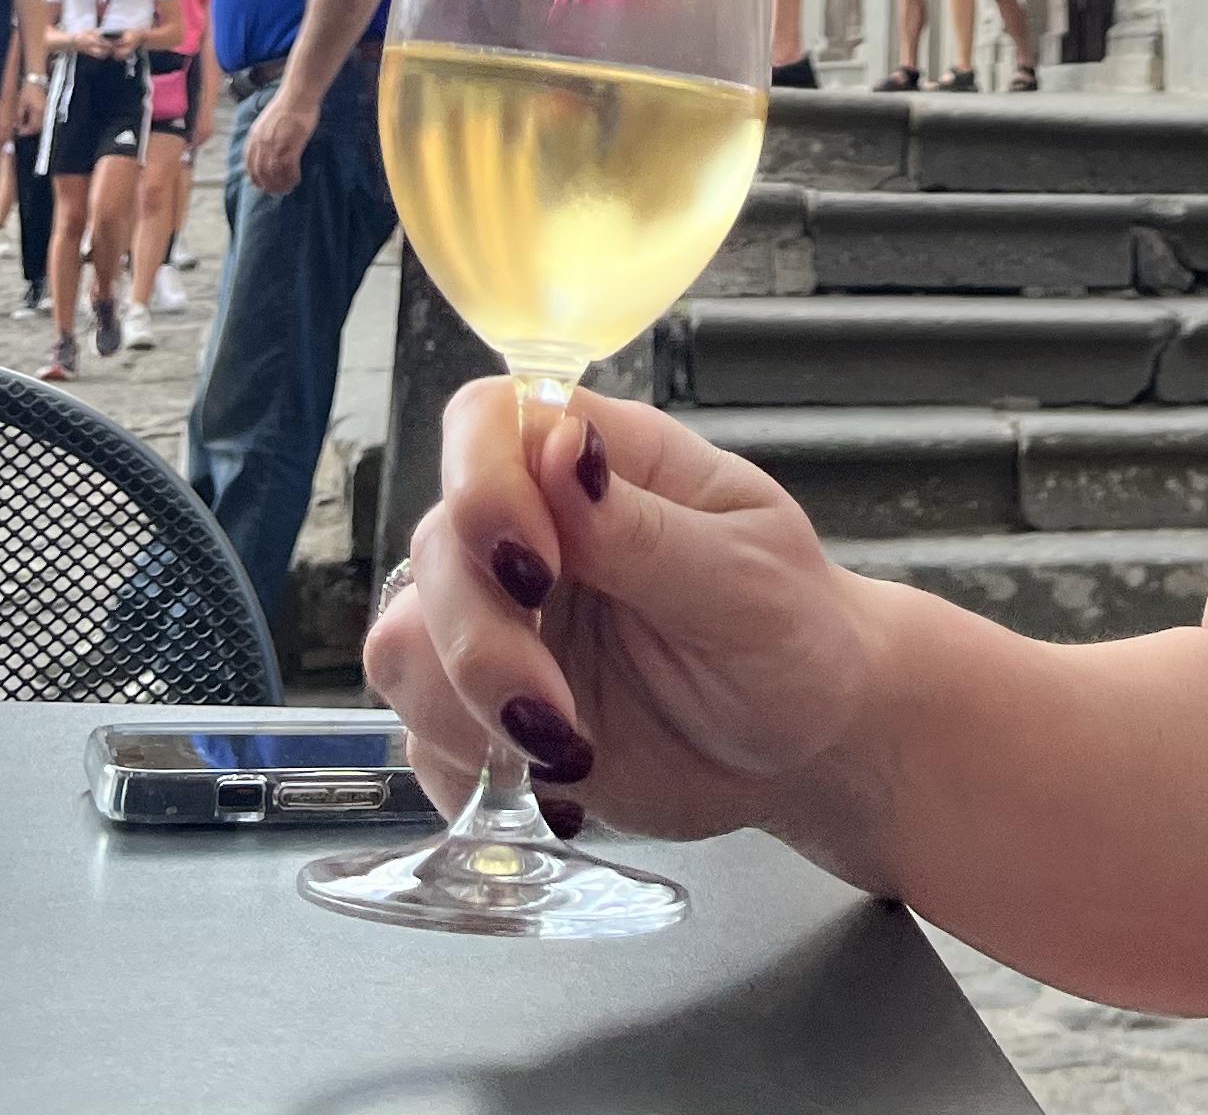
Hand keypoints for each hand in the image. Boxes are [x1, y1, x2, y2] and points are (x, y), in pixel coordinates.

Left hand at [9, 77, 42, 137]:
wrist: (36, 80)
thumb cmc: (28, 89)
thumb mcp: (21, 102)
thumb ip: (19, 115)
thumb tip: (16, 125)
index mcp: (38, 111)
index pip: (32, 126)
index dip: (25, 131)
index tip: (18, 131)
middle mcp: (45, 112)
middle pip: (38, 128)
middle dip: (29, 130)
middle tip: (21, 129)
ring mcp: (47, 110)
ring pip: (42, 124)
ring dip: (34, 127)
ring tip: (25, 124)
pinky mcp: (47, 108)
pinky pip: (43, 119)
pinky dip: (37, 122)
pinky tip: (30, 119)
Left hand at [245, 91, 314, 194]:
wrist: (298, 95)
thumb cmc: (284, 106)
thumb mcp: (264, 122)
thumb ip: (261, 137)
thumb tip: (262, 151)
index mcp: (254, 137)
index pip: (250, 164)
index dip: (254, 178)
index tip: (260, 185)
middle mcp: (262, 144)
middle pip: (262, 172)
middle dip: (268, 185)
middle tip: (276, 191)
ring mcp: (277, 146)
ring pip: (275, 173)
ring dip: (281, 184)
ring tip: (287, 189)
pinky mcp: (292, 146)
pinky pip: (290, 168)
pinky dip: (292, 177)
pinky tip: (296, 179)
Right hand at [367, 385, 872, 842]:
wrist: (804, 746)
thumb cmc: (791, 631)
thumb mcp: (743, 577)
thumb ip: (643, 526)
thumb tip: (563, 443)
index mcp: (597, 464)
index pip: (487, 422)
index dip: (482, 486)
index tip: (537, 570)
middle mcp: (531, 532)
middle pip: (434, 549)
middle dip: (478, 642)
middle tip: (554, 716)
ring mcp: (502, 624)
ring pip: (403, 642)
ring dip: (461, 711)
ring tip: (562, 755)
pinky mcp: (486, 714)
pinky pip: (421, 735)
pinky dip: (469, 773)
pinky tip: (553, 786)